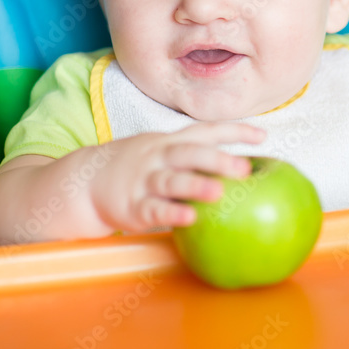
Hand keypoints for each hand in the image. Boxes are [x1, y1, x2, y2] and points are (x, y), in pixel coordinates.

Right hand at [88, 122, 265, 231]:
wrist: (86, 180)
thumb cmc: (139, 168)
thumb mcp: (163, 153)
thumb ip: (195, 157)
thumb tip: (242, 169)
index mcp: (171, 142)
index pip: (206, 131)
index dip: (234, 132)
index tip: (262, 136)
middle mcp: (159, 157)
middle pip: (190, 153)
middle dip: (217, 159)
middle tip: (245, 168)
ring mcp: (144, 180)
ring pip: (172, 180)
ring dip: (195, 185)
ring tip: (218, 192)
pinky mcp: (132, 205)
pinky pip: (153, 209)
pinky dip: (171, 212)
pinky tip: (189, 217)